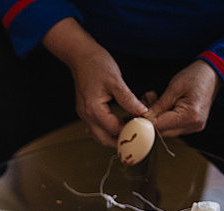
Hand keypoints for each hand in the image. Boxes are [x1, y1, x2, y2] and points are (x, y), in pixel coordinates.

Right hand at [42, 18, 147, 146]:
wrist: (81, 56)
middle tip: (136, 139)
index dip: (129, 130)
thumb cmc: (96, 64)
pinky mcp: (85, 110)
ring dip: (112, 137)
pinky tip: (117, 125)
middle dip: (119, 142)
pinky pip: (95, 127)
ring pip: (98, 135)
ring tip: (128, 133)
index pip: (114, 129)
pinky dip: (106, 130)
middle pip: (103, 139)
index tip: (142, 129)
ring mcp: (84, 114)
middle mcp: (86, 115)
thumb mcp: (116, 81)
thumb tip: (142, 112)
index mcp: (94, 109)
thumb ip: (128, 99)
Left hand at [145, 60, 221, 136]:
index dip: (145, 120)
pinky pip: (173, 127)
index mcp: (189, 116)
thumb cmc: (197, 76)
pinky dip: (165, 118)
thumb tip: (143, 117)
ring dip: (157, 117)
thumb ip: (158, 105)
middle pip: (162, 131)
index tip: (136, 111)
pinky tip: (163, 105)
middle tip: (146, 100)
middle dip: (150, 118)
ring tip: (155, 99)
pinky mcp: (192, 125)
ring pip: (166, 130)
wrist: (214, 73)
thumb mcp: (174, 87)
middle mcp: (193, 125)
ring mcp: (194, 127)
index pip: (159, 126)